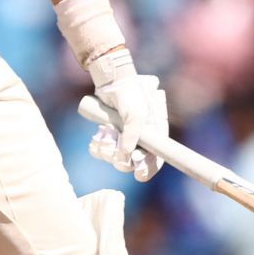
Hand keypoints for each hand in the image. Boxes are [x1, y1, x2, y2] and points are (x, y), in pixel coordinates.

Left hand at [86, 55, 165, 181]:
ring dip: (107, 149)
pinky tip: (98, 135)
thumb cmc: (129, 94)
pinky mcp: (108, 137)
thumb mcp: (136, 113)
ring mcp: (122, 140)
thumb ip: (133, 134)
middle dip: (121, 157)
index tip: (138, 173)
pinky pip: (101, 152)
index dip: (148, 169)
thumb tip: (126, 155)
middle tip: (113, 142)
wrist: (111, 81)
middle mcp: (140, 140)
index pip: (156, 160)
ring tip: (105, 131)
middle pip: (131, 163)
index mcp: (154, 135)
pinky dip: (98, 146)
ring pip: (114, 158)